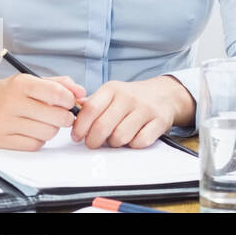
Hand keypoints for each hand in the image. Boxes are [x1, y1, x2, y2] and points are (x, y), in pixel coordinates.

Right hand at [0, 74, 83, 150]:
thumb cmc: (7, 92)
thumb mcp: (31, 81)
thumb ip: (60, 84)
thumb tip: (82, 93)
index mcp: (22, 84)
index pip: (57, 94)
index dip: (70, 101)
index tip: (69, 103)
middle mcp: (12, 102)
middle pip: (57, 117)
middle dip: (65, 118)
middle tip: (61, 116)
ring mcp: (4, 122)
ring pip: (47, 133)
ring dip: (51, 130)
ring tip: (43, 122)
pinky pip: (34, 145)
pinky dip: (38, 140)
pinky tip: (32, 131)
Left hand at [71, 76, 193, 148]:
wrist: (165, 94)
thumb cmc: (132, 98)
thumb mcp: (111, 94)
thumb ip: (91, 103)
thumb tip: (70, 111)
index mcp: (113, 89)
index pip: (90, 110)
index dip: (80, 127)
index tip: (77, 136)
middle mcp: (129, 97)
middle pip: (102, 127)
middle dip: (93, 141)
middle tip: (93, 143)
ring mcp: (145, 109)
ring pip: (120, 137)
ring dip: (114, 143)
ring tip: (115, 138)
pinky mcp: (159, 121)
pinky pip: (140, 142)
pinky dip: (133, 145)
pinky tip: (132, 138)